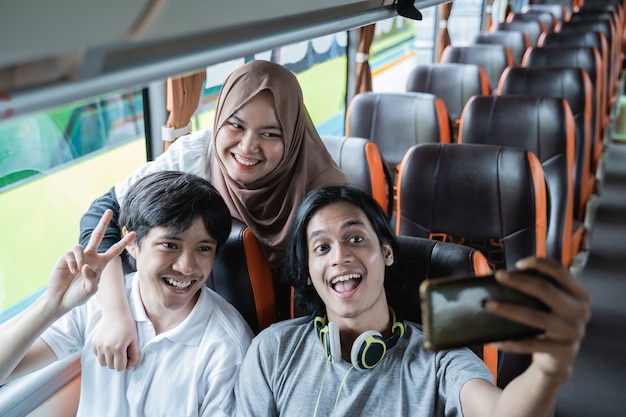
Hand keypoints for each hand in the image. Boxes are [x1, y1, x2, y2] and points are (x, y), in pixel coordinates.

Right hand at [45, 210, 134, 314]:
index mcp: (100, 263)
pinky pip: (71, 254)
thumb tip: (86, 265)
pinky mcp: (65, 257)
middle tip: (109, 211)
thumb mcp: (91, 290)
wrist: (61, 300)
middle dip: (103, 223)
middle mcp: (90, 256)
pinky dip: (73, 262)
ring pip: (80, 246)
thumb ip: (92, 278)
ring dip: (80, 259)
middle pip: (98, 235)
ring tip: (77, 271)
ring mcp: (78, 256)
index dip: (124, 243)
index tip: (133, 233)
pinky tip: (72, 271)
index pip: (114, 250)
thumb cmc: (78, 296)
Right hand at [91, 263, 140, 370]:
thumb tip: (129, 368)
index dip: (125, 365)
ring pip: (102, 363)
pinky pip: (97, 355)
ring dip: (109, 360)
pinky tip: (108, 345)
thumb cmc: (127, 326)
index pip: (120, 368)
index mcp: (118, 348)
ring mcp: (99, 346)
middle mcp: (107, 348)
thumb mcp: (135, 340)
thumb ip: (134, 355)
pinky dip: (102, 354)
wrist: (115, 313)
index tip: (127, 357)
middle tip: (122, 352)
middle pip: (111, 366)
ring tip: (114, 351)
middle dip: (117, 362)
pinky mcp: (94, 342)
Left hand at [485, 257, 590, 381]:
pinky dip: (511, 342)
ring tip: (489, 305)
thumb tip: (505, 277)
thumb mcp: (552, 304)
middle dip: (520, 282)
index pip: (560, 272)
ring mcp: (574, 333)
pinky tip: (495, 339)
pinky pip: (532, 345)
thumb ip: (539, 289)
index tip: (518, 264)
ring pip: (537, 318)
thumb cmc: (551, 322)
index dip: (539, 264)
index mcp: (579, 295)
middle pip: (547, 291)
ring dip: (509, 310)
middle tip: (499, 276)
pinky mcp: (564, 352)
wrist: (561, 358)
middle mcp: (580, 312)